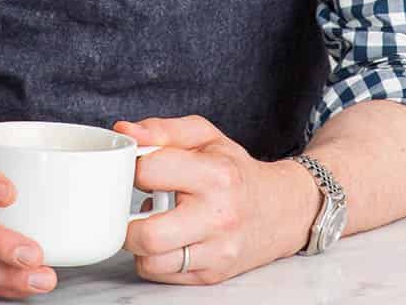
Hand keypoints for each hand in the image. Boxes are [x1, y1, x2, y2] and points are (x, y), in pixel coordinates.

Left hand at [114, 116, 315, 285]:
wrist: (280, 210)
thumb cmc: (235, 170)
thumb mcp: (205, 136)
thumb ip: (163, 130)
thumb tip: (125, 131)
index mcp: (215, 175)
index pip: (150, 171)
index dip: (132, 167)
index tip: (135, 168)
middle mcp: (218, 217)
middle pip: (147, 234)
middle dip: (126, 220)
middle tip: (129, 206)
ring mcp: (216, 252)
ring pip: (152, 262)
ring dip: (138, 244)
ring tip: (149, 223)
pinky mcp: (212, 275)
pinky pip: (164, 275)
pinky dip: (155, 259)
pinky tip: (166, 238)